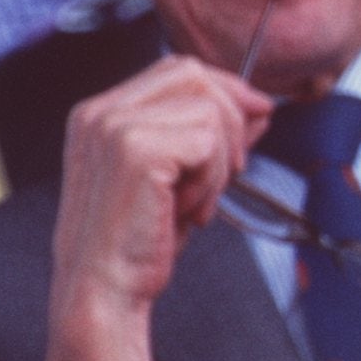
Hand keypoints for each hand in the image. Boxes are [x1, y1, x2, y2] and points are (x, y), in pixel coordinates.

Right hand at [41, 57, 271, 360]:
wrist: (108, 290)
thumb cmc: (141, 242)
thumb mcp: (183, 177)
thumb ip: (213, 136)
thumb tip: (260, 105)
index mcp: (103, 113)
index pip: (180, 70)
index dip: (227, 90)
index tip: (254, 121)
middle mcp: (101, 111)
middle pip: (197, 76)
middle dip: (232, 121)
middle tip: (229, 173)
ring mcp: (113, 126)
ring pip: (210, 108)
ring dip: (220, 160)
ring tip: (198, 201)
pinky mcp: (134, 149)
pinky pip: (208, 141)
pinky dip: (213, 179)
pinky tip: (191, 211)